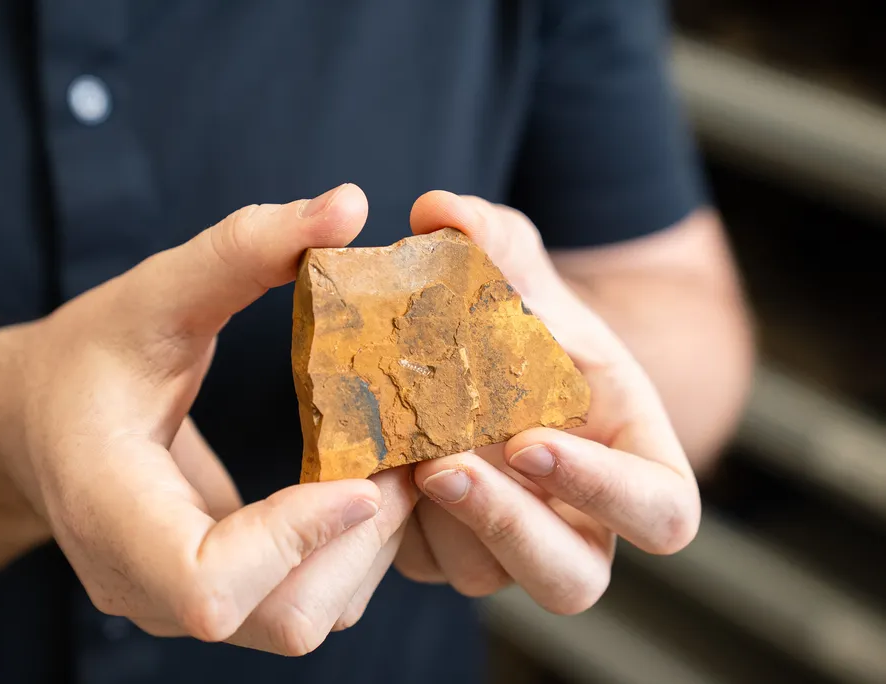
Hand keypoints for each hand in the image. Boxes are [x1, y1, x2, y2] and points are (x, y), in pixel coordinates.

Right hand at [7, 184, 417, 654]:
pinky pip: (302, 604)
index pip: (209, 586)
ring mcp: (177, 605)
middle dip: (361, 540)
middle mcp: (143, 585)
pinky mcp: (216, 598)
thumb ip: (243, 247)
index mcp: (111, 513)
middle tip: (404, 457)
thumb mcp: (154, 292)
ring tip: (392, 466)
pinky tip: (363, 487)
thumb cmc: (87, 358)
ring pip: (304, 621)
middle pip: (281, 618)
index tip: (364, 474)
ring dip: (367, 550)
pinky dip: (349, 555)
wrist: (40, 421)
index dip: (297, 539)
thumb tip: (348, 203)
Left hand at [393, 191, 700, 613]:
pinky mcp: (444, 549)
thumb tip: (439, 211)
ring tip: (398, 455)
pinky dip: (396, 523)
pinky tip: (374, 465)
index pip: (663, 513)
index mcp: (632, 463)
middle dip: (509, 527)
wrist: (485, 353)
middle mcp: (578, 520)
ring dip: (441, 522)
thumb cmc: (530, 317)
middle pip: (572, 579)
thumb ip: (495, 240)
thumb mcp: (521, 272)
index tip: (529, 439)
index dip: (606, 491)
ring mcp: (510, 545)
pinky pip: (424, 562)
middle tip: (444, 465)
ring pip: (486, 577)